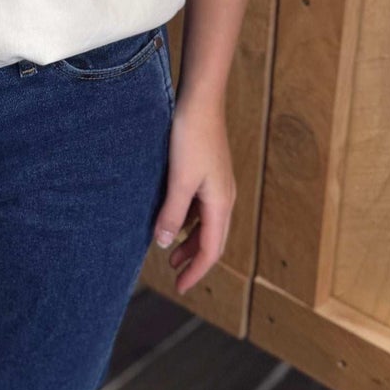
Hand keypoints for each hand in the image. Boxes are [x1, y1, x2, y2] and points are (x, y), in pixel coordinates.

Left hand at [152, 90, 235, 294]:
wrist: (201, 101)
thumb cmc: (192, 138)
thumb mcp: (179, 180)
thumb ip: (172, 214)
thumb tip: (165, 245)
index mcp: (221, 204)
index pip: (211, 250)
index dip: (196, 272)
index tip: (180, 287)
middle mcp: (224, 198)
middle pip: (212, 240)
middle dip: (195, 261)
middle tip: (176, 277)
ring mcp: (218, 185)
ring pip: (207, 224)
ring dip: (191, 241)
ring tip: (171, 252)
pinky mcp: (209, 173)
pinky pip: (202, 207)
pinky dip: (189, 221)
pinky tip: (174, 218)